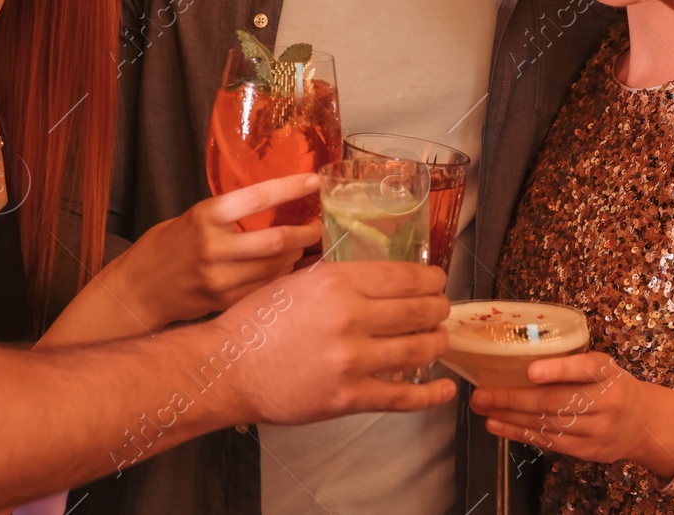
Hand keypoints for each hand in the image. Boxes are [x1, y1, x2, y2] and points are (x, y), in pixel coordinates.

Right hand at [106, 173, 323, 327]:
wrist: (138, 289)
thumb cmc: (167, 247)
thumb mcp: (193, 217)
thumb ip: (228, 214)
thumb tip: (275, 202)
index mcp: (205, 216)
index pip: (257, 197)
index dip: (291, 188)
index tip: (314, 180)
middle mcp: (213, 247)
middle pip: (276, 241)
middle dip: (305, 233)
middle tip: (319, 225)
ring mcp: (220, 279)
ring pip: (276, 268)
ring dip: (298, 257)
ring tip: (306, 248)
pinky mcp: (225, 302)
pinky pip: (266, 288)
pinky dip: (283, 278)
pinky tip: (289, 271)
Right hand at [216, 260, 454, 423]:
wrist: (227, 368)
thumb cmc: (255, 322)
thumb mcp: (297, 281)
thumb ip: (338, 280)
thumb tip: (380, 282)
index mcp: (336, 281)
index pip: (404, 277)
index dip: (431, 280)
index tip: (438, 282)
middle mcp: (349, 316)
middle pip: (419, 310)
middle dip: (438, 309)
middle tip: (440, 310)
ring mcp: (352, 360)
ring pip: (419, 349)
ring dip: (437, 343)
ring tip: (439, 339)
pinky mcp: (349, 397)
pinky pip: (404, 397)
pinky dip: (432, 394)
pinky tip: (446, 388)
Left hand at [469, 352, 673, 477]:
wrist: (644, 423)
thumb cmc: (610, 385)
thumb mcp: (600, 365)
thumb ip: (568, 362)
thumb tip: (515, 354)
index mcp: (607, 372)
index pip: (584, 368)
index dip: (557, 370)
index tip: (531, 371)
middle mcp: (606, 402)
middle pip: (555, 402)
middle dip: (513, 398)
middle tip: (480, 393)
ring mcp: (598, 431)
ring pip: (548, 425)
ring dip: (510, 418)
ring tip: (482, 408)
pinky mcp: (589, 451)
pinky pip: (550, 443)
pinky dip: (520, 434)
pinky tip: (497, 425)